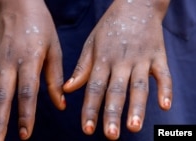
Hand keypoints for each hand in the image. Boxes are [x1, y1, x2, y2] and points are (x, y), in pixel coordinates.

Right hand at [0, 0, 65, 139]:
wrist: (19, 4)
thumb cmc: (41, 26)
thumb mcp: (54, 49)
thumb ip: (56, 78)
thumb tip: (62, 105)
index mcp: (30, 60)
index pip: (27, 93)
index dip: (26, 115)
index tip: (24, 135)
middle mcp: (9, 62)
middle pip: (2, 95)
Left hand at [63, 0, 171, 139]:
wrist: (135, 5)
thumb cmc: (109, 27)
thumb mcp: (91, 44)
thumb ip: (82, 68)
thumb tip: (67, 90)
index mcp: (103, 60)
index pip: (94, 88)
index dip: (90, 109)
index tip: (87, 129)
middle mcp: (121, 61)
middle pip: (116, 90)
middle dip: (112, 114)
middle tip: (111, 135)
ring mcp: (141, 58)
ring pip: (139, 85)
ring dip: (137, 106)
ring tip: (133, 126)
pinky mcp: (158, 55)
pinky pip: (164, 74)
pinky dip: (165, 89)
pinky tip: (165, 105)